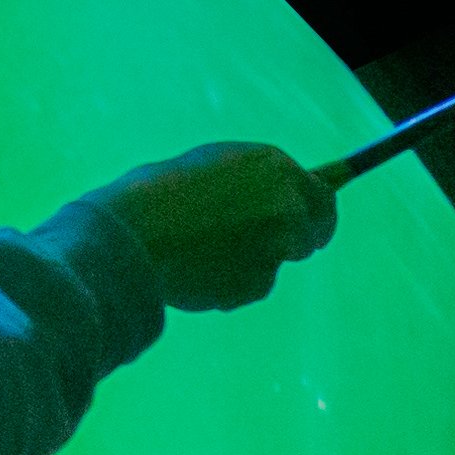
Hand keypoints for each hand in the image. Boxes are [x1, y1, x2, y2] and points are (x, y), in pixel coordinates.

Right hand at [74, 141, 337, 314]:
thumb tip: (282, 198)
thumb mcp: (214, 168)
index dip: (317, 212)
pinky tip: (197, 268)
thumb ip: (254, 184)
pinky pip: (252, 286)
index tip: (313, 221)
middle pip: (313, 234)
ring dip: (252, 261)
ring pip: (275, 262)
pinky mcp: (260, 283)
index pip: (323, 196)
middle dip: (294, 240)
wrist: (131, 235)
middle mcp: (287, 206)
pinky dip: (232, 283)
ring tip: (202, 248)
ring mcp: (277, 247)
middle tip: (262, 244)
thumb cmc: (158, 194)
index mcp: (275, 168)